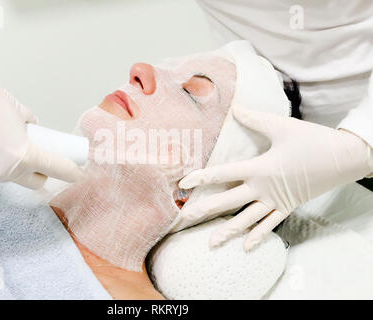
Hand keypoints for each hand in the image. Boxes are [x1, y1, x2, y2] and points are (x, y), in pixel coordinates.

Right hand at [0, 43, 83, 188]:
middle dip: (39, 172)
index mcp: (22, 155)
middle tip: (37, 158)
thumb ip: (31, 126)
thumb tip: (34, 131)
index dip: (70, 172)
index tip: (77, 173)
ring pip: (4, 176)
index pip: (56, 168)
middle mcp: (2, 171)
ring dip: (7, 166)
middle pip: (31, 181)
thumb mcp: (17, 110)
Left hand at [179, 106, 371, 250]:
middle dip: (206, 208)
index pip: (223, 173)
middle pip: (230, 201)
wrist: (345, 158)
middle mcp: (265, 188)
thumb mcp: (282, 127)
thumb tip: (235, 108)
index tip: (183, 184)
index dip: (202, 177)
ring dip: (228, 230)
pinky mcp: (288, 206)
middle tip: (185, 217)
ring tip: (211, 242)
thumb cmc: (313, 140)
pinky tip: (246, 246)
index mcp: (260, 168)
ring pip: (247, 219)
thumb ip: (255, 119)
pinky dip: (258, 236)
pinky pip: (270, 225)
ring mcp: (276, 201)